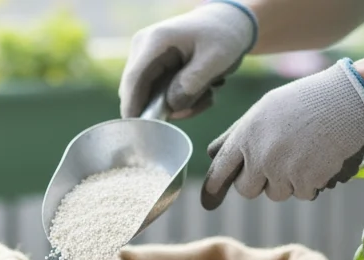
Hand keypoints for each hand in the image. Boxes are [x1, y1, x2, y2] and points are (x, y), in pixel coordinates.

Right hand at [119, 1, 257, 118]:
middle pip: (137, 91)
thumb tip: (171, 108)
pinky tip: (203, 89)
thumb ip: (193, 83)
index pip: (134, 81)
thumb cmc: (224, 36)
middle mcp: (143, 48)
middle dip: (164, 108)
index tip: (140, 133)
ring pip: (148, 96)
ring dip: (178, 104)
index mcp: (155, 42)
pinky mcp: (154, 67)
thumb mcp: (216, 59)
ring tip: (207, 92)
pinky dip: (179, 99)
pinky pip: (157, 94)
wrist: (229, 21)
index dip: (134, 108)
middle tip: (198, 105)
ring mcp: (146, 58)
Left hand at [201, 59, 363, 208]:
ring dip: (287, 182)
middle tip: (275, 166)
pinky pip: (302, 194)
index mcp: (245, 135)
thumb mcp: (265, 109)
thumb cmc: (306, 101)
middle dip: (258, 182)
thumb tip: (212, 155)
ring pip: (275, 193)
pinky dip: (310, 183)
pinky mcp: (306, 181)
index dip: (214, 188)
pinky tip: (319, 159)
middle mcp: (260, 156)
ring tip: (303, 153)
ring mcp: (282, 171)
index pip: (220, 170)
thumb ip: (238, 135)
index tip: (210, 201)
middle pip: (246, 190)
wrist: (349, 99)